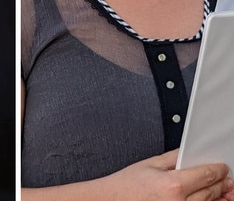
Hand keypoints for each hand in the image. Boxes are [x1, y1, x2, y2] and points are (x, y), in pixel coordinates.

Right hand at [108, 149, 233, 200]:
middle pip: (210, 192)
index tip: (222, 168)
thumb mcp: (149, 164)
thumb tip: (190, 153)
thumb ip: (173, 158)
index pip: (206, 175)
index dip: (217, 170)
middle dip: (221, 184)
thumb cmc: (125, 186)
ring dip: (217, 197)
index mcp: (173, 185)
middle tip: (227, 180)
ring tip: (223, 193)